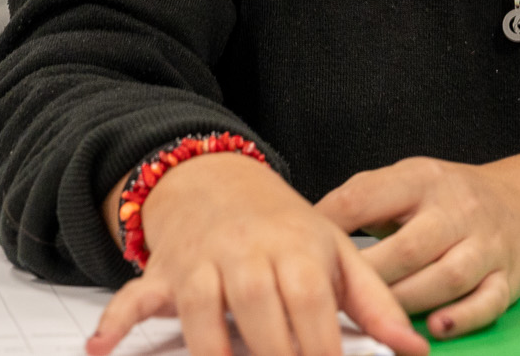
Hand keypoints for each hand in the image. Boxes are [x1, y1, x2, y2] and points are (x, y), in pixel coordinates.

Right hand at [87, 152, 428, 355]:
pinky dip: (117, 320)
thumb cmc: (288, 229)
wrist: (220, 181)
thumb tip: (418, 353)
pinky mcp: (164, 274)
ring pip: (202, 312)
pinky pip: (134, 296)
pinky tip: (101, 348)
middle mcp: (248, 255)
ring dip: (211, 353)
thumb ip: (377, 305)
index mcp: (299, 251)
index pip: (312, 308)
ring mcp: (202, 264)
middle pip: (260, 314)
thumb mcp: (338, 254)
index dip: (320, 353)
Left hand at [317, 158, 519, 339]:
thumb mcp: (406, 182)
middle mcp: (458, 209)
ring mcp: (486, 244)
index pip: (368, 196)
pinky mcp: (507, 277)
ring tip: (377, 318)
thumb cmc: (446, 200)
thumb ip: (363, 200)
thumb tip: (306, 227)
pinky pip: (487, 302)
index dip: (332, 222)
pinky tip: (436, 328)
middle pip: (409, 247)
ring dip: (407, 301)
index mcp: (422, 179)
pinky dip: (462, 318)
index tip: (304, 248)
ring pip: (446, 278)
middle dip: (370, 276)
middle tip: (334, 298)